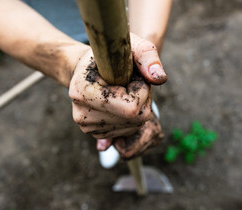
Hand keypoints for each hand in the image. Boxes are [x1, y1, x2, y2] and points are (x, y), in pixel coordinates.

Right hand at [69, 33, 166, 150]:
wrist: (86, 68)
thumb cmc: (109, 54)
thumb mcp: (128, 45)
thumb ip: (146, 56)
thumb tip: (160, 78)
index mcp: (83, 91)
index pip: (131, 108)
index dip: (141, 90)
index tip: (133, 75)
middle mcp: (81, 113)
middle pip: (135, 120)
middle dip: (142, 100)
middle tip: (130, 83)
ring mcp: (87, 127)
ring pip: (134, 127)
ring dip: (137, 109)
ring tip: (123, 92)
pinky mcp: (95, 133)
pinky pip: (128, 131)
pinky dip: (131, 118)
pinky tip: (119, 104)